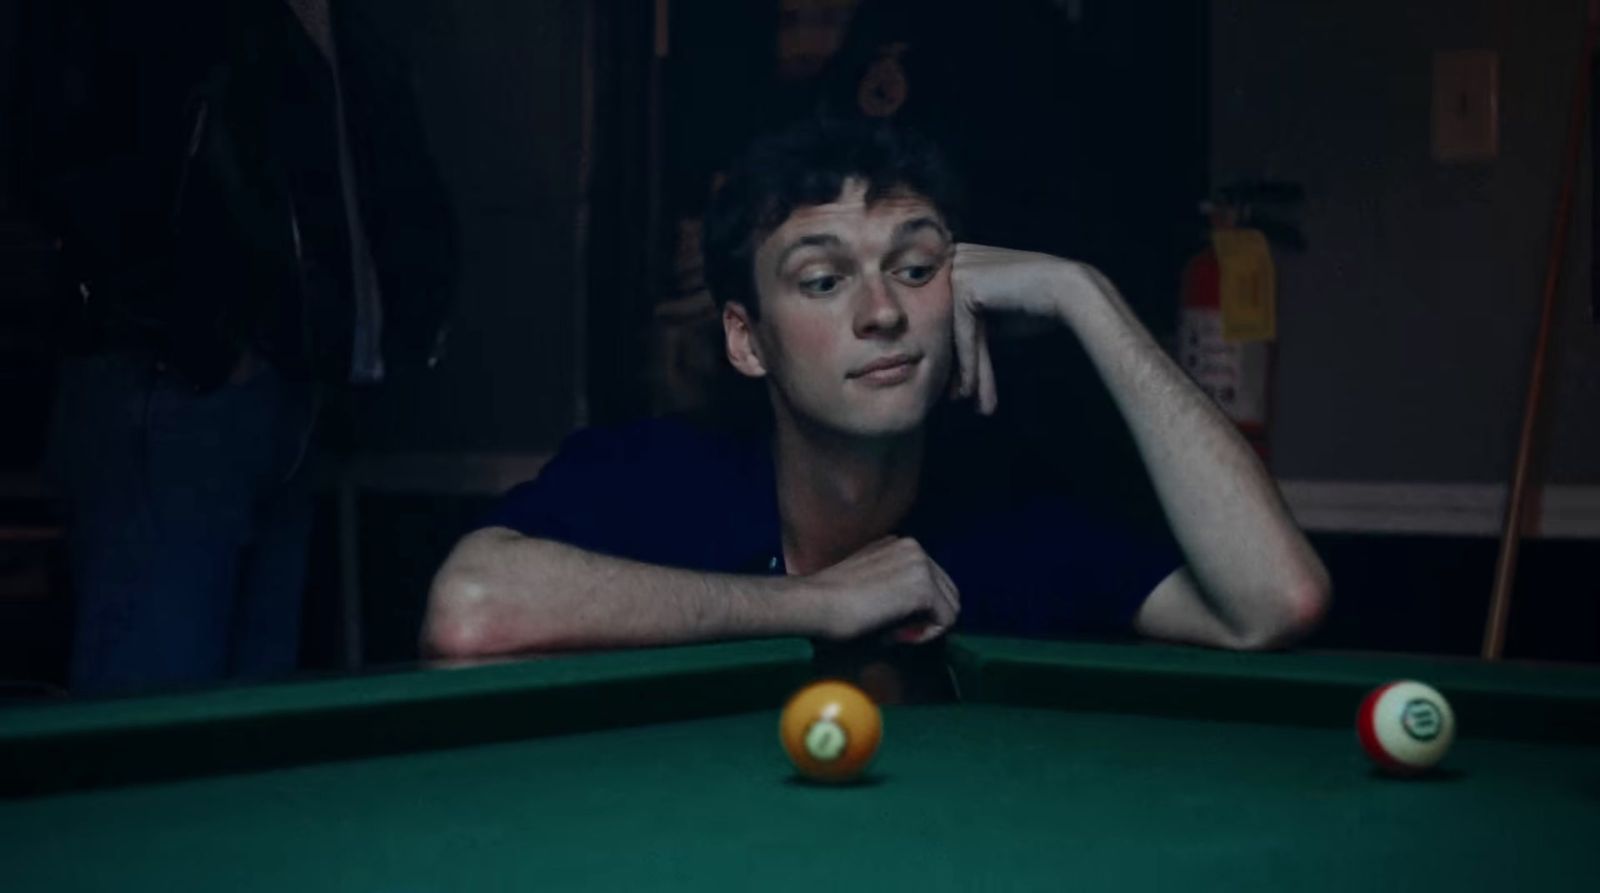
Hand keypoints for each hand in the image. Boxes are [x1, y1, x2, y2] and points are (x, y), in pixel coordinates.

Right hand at [799, 537, 959, 643]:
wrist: (816, 601)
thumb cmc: (830, 599)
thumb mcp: (867, 580)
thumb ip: (891, 584)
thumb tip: (915, 612)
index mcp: (900, 543)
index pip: (932, 579)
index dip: (918, 608)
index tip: (891, 623)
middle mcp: (914, 546)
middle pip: (948, 591)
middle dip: (927, 616)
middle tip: (897, 632)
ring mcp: (921, 564)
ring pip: (951, 605)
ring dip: (927, 625)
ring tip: (897, 633)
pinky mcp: (924, 587)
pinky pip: (946, 619)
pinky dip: (927, 635)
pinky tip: (899, 635)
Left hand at [949, 243, 1080, 413]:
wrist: (1070, 291)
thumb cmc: (1040, 304)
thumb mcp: (996, 318)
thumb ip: (971, 328)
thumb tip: (953, 362)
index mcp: (964, 259)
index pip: (955, 315)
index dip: (961, 354)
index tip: (964, 386)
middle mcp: (957, 258)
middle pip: (954, 325)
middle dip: (960, 365)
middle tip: (959, 398)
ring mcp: (958, 269)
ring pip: (958, 332)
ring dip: (966, 370)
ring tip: (967, 401)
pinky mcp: (964, 284)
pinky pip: (964, 333)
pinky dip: (969, 362)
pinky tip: (970, 389)